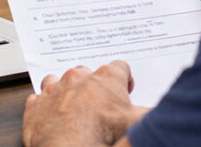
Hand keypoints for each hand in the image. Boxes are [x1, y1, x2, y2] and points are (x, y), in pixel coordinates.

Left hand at [22, 61, 145, 146]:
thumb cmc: (102, 134)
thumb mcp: (137, 122)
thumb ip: (152, 113)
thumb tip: (163, 112)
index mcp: (106, 77)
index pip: (120, 67)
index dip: (124, 79)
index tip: (125, 90)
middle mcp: (79, 77)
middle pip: (89, 72)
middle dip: (94, 86)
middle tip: (100, 105)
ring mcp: (55, 88)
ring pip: (59, 80)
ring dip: (66, 91)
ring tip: (73, 107)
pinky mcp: (37, 104)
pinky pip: (39, 98)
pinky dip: (45, 105)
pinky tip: (52, 115)